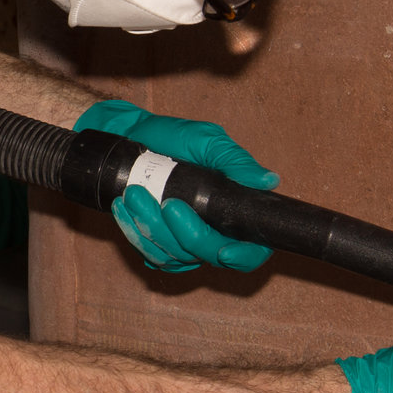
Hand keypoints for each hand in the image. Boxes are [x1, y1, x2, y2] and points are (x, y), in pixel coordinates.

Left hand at [76, 99, 276, 273]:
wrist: (131, 136)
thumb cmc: (173, 138)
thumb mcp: (206, 141)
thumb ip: (235, 161)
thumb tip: (269, 181)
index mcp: (234, 209)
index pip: (252, 249)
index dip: (244, 256)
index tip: (224, 250)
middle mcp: (213, 231)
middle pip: (209, 255)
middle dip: (185, 234)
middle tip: (166, 203)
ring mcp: (183, 241)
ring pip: (175, 256)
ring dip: (152, 228)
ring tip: (134, 194)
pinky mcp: (156, 244)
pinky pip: (149, 253)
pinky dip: (134, 232)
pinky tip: (123, 208)